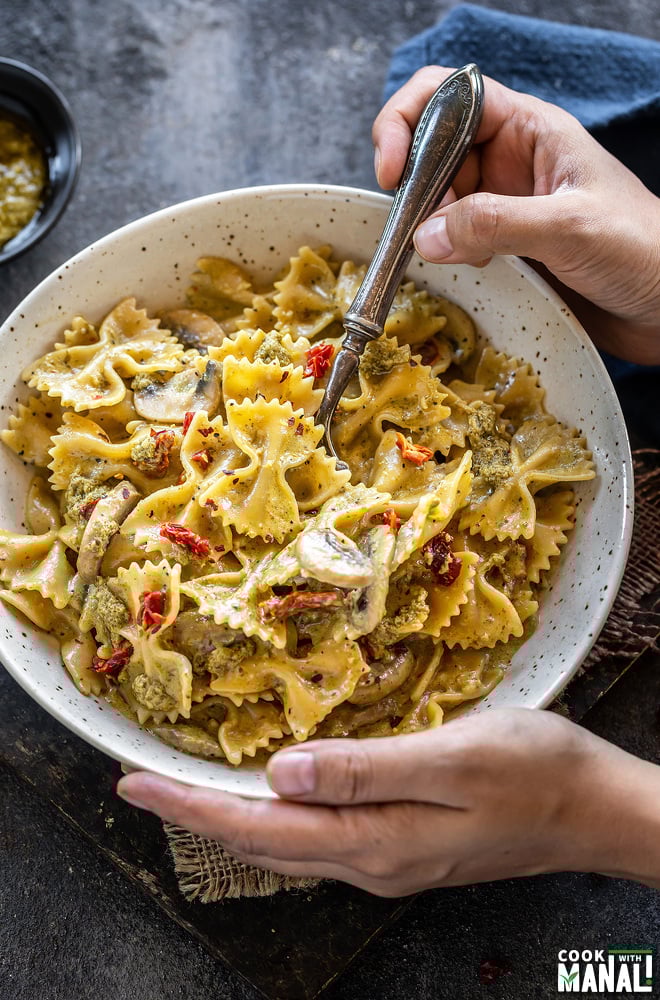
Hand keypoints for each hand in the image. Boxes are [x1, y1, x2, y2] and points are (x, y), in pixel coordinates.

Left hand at [117, 709, 659, 895]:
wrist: (595, 810)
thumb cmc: (537, 773)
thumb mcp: (455, 757)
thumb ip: (367, 768)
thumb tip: (281, 774)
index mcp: (376, 839)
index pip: (260, 828)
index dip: (192, 807)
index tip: (135, 784)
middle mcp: (373, 860)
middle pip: (263, 844)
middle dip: (195, 815)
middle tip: (142, 785)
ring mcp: (390, 859)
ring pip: (287, 844)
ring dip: (231, 818)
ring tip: (188, 789)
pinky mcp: (406, 846)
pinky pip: (319, 836)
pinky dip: (276, 817)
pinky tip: (271, 795)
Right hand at [373, 68, 659, 364]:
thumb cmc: (641, 250)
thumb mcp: (568, 228)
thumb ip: (495, 224)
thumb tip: (425, 235)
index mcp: (531, 130)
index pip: (449, 96)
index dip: (409, 121)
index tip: (392, 172)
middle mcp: (512, 161)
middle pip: (433, 149)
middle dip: (414, 183)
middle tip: (416, 227)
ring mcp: (507, 204)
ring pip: (439, 198)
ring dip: (428, 223)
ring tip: (452, 254)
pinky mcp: (507, 246)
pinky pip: (456, 238)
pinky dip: (446, 252)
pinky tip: (470, 268)